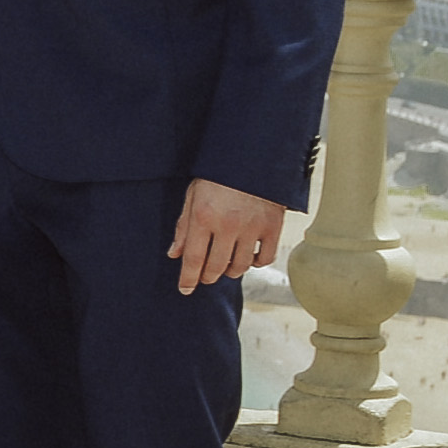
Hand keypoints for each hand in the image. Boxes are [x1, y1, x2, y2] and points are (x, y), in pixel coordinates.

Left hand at [174, 177, 290, 299]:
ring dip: (230, 271)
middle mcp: (228, 226)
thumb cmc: (217, 176)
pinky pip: (265, 258)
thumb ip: (183, 227)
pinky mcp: (273, 227)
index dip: (188, 278)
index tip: (185, 290)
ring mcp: (252, 227)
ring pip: (240, 266)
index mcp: (203, 217)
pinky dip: (256, 263)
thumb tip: (174, 254)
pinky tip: (248, 257)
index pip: (193, 259)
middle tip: (205, 278)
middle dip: (207, 277)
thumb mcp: (192, 196)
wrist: (253, 158)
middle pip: (216, 267)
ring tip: (224, 265)